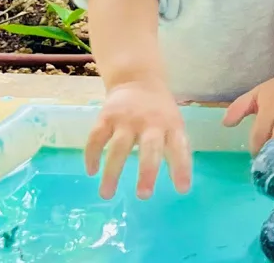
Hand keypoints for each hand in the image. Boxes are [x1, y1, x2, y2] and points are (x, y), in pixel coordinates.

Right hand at [85, 80, 192, 199]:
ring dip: (112, 172)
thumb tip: (180, 184)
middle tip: (143, 196)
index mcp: (171, 125)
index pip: (180, 147)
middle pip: (150, 148)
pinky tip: (91, 172)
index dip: (182, 168)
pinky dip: (91, 155)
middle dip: (147, 172)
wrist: (138, 79)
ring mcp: (126, 119)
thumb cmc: (160, 112)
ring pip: (118, 147)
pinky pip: (96, 138)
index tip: (182, 190)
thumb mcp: (174, 124)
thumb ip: (176, 149)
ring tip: (107, 194)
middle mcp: (150, 122)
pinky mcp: (106, 116)